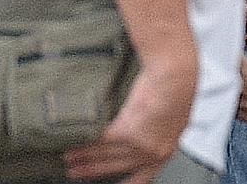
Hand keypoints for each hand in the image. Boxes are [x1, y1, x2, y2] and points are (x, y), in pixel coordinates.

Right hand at [64, 62, 193, 182]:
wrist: (176, 74)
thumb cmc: (177, 85)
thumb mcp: (171, 114)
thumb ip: (155, 128)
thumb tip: (141, 129)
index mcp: (166, 150)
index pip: (143, 178)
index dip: (127, 183)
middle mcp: (153, 152)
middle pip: (117, 168)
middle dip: (93, 172)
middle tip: (76, 173)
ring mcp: (140, 144)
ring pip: (105, 156)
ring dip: (84, 160)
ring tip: (69, 160)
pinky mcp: (128, 131)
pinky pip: (100, 142)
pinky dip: (84, 145)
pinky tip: (73, 144)